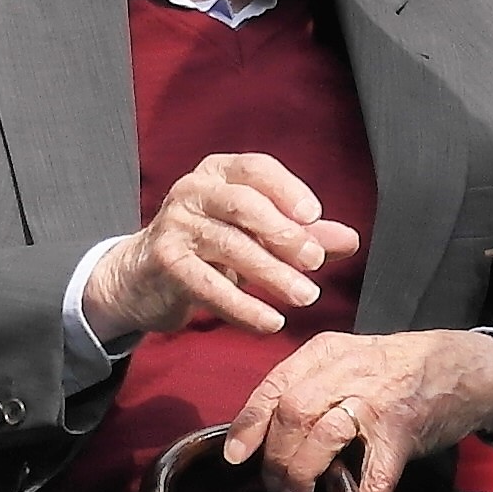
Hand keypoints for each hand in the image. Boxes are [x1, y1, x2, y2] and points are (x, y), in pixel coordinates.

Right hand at [93, 152, 357, 339]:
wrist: (142, 277)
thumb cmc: (209, 248)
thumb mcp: (255, 234)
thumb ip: (301, 234)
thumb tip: (350, 240)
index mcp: (219, 173)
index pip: (257, 169)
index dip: (288, 189)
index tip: (315, 216)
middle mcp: (193, 190)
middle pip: (245, 206)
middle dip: (284, 234)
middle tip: (315, 262)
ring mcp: (175, 225)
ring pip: (230, 246)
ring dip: (272, 274)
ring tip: (305, 296)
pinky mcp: (166, 263)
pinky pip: (209, 286)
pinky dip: (244, 307)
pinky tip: (270, 321)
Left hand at [218, 327, 492, 491]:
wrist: (463, 366)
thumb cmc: (395, 367)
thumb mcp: (347, 358)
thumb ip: (310, 383)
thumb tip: (264, 431)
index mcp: (327, 352)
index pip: (274, 385)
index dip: (249, 424)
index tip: (235, 456)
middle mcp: (348, 371)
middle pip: (293, 412)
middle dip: (274, 455)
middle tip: (272, 484)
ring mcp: (377, 401)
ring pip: (324, 436)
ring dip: (302, 473)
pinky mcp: (402, 433)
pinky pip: (375, 474)